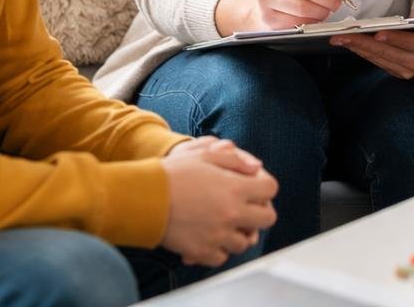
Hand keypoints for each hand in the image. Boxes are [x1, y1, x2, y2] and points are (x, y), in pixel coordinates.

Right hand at [160, 139, 277, 266]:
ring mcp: (218, 235)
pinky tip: (208, 237)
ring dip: (238, 233)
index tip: (253, 187)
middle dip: (259, 212)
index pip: (270, 190)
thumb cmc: (173, 172)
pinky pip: (222, 257)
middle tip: (244, 208)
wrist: (143, 198)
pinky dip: (218, 249)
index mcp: (235, 188)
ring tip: (223, 223)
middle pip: (267, 219)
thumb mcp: (204, 155)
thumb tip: (257, 167)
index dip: (263, 186)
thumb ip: (235, 160)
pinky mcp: (202, 252)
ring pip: (245, 242)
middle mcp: (231, 213)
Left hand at [330, 7, 413, 78]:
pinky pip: (379, 63)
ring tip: (340, 39)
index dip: (392, 38)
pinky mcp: (400, 74)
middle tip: (342, 36)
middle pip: (387, 53)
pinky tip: (351, 45)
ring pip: (380, 59)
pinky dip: (365, 54)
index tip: (377, 33)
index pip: (408, 43)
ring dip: (358, 50)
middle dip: (363, 44)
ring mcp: (409, 71)